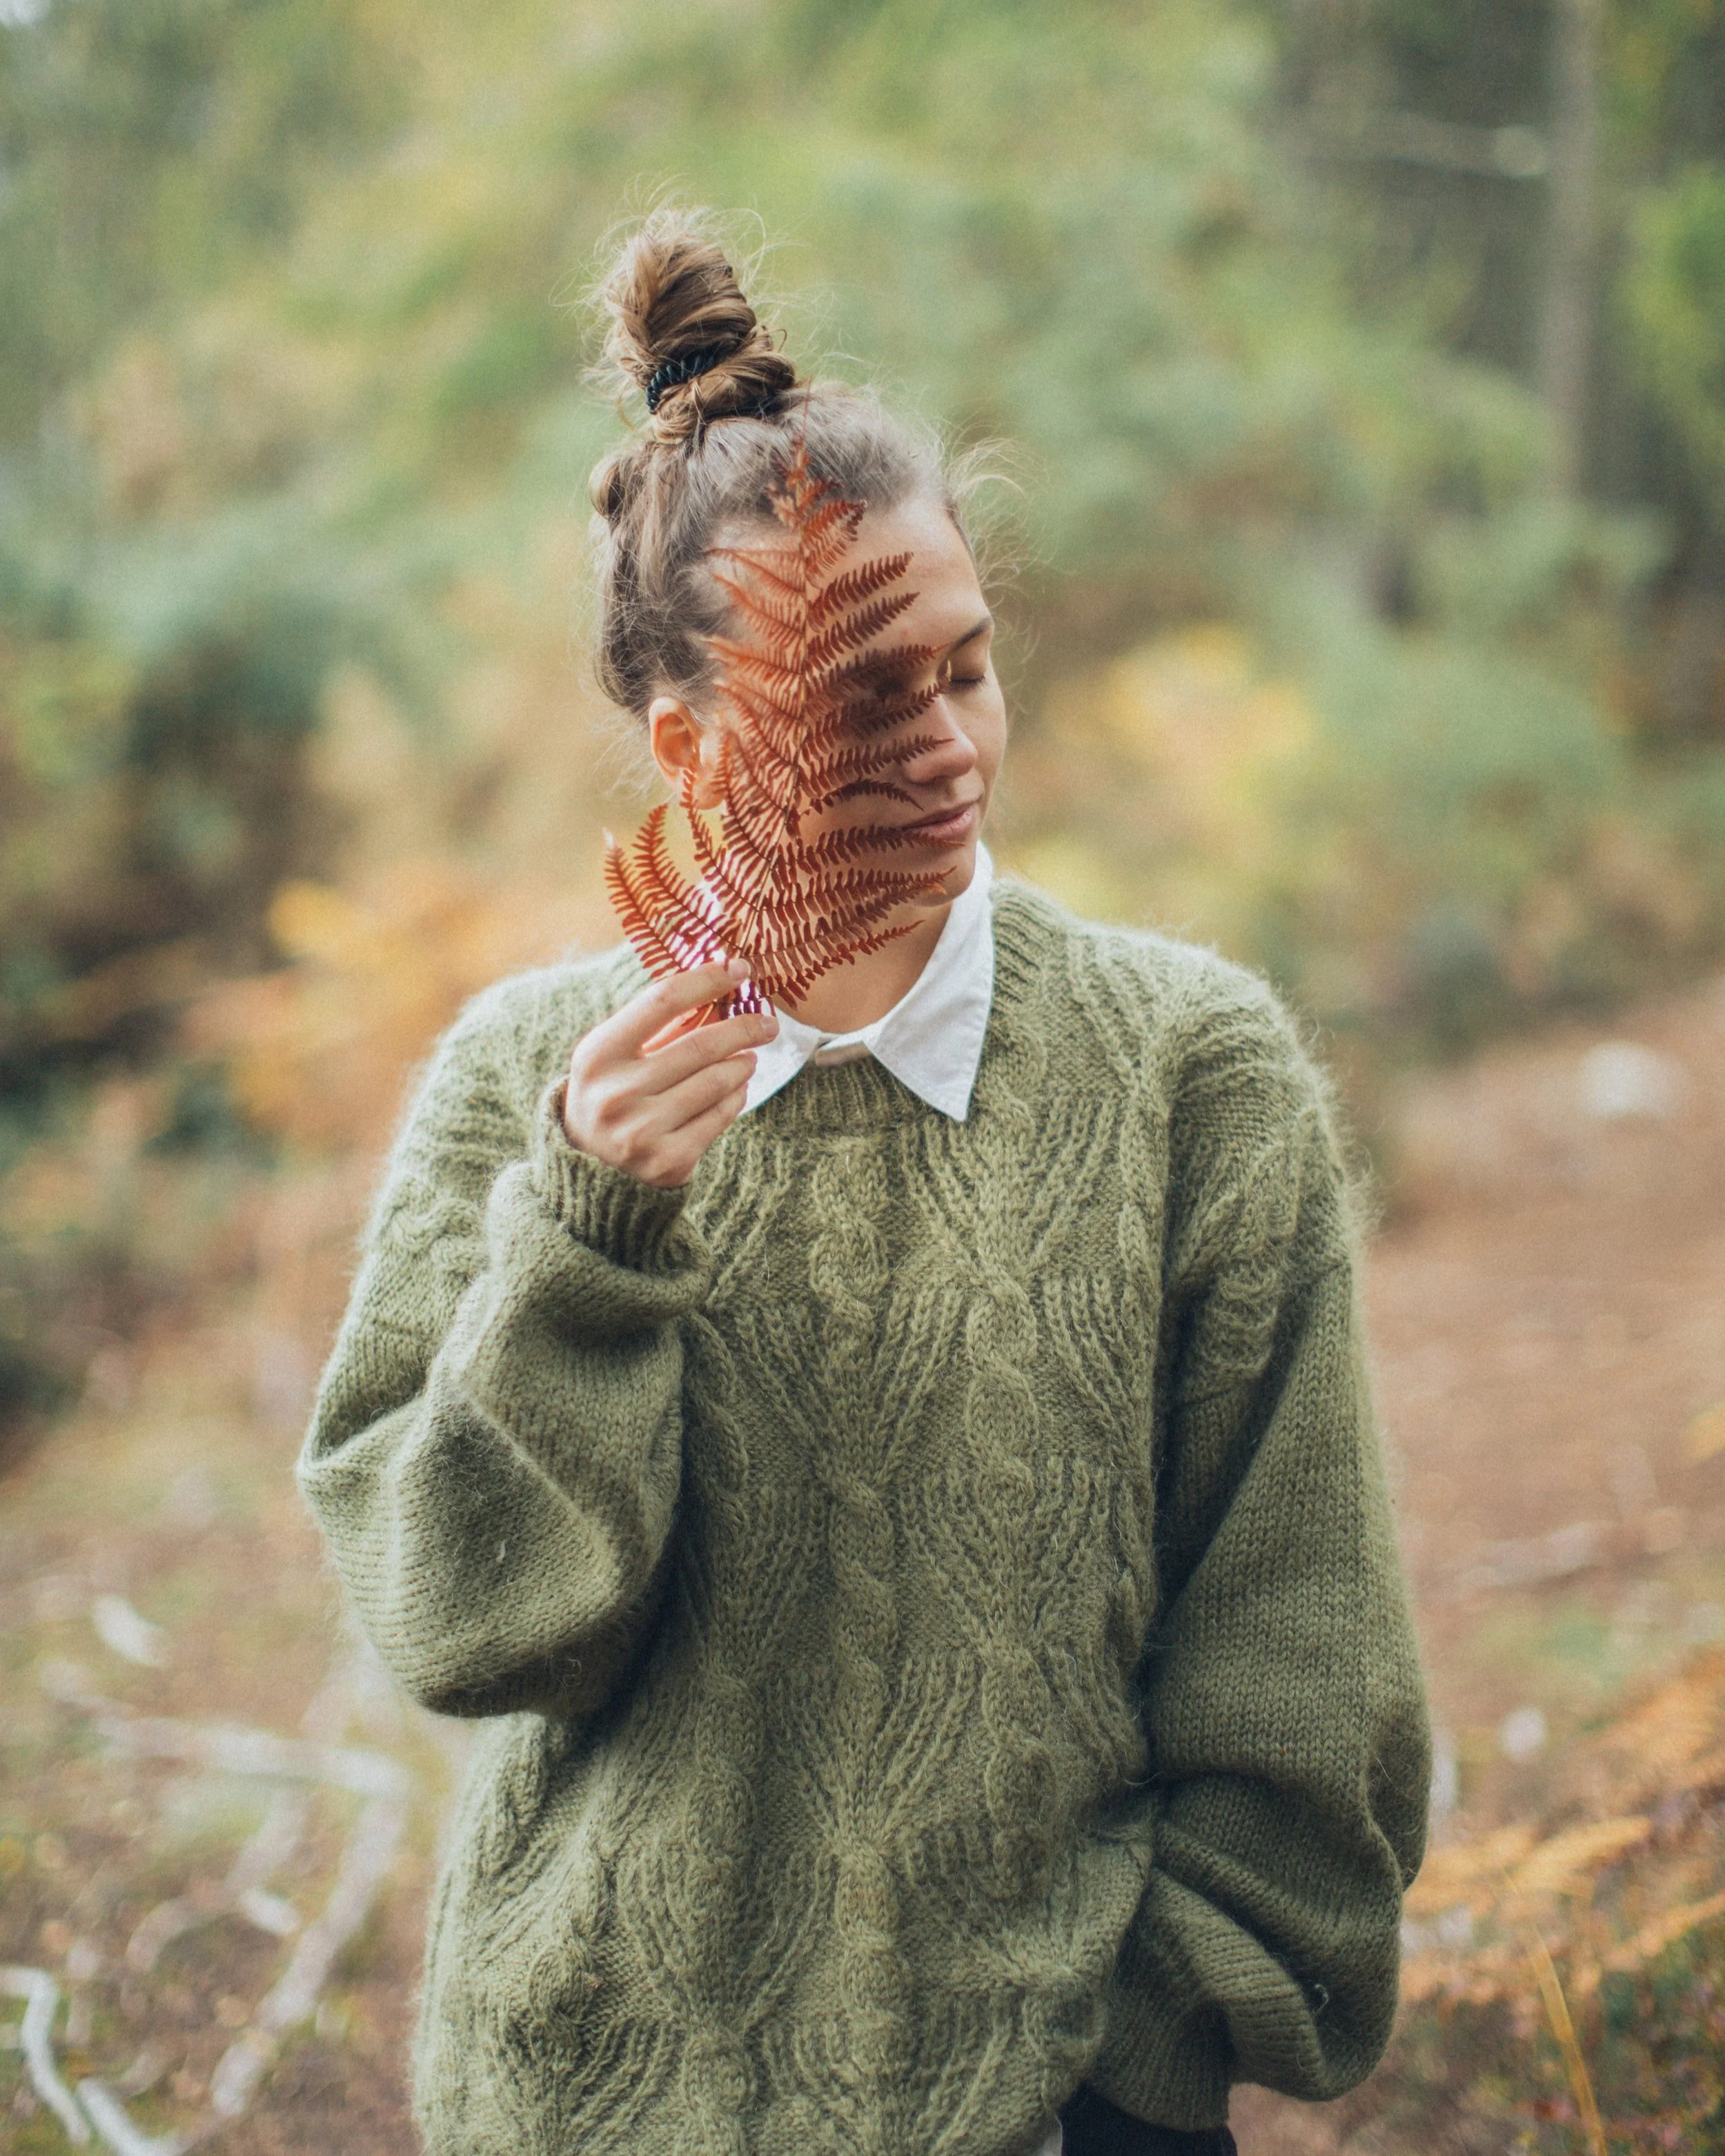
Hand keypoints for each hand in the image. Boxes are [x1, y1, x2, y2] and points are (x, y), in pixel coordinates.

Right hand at [562, 959, 774, 1188]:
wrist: (588, 1166)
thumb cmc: (610, 1091)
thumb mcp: (615, 1053)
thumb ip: (659, 1023)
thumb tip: (721, 984)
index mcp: (598, 1054)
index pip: (662, 1001)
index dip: (706, 980)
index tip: (739, 969)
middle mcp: (617, 1093)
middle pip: (700, 1045)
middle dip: (744, 1028)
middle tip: (767, 1022)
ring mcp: (642, 1131)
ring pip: (717, 1082)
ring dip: (742, 1064)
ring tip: (748, 1057)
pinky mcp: (668, 1161)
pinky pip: (720, 1116)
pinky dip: (736, 1097)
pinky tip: (736, 1088)